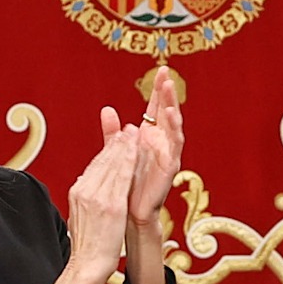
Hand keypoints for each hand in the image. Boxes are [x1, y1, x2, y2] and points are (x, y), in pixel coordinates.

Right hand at [66, 126, 138, 280]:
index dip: (108, 150)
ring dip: (125, 146)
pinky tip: (136, 150)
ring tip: (135, 133)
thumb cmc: (88, 244)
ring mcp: (97, 197)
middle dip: (117, 143)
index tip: (118, 139)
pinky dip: (128, 161)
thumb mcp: (82, 215)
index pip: (95, 166)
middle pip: (103, 161)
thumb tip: (88, 186)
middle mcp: (85, 191)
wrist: (87, 263)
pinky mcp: (110, 205)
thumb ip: (86, 198)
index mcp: (78, 192)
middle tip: (129, 128)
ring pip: (112, 165)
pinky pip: (121, 177)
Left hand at [128, 72, 183, 226]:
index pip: (156, 108)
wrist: (130, 213)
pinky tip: (171, 115)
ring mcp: (168, 154)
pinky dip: (174, 129)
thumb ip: (113, 133)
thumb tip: (108, 109)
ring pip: (173, 125)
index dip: (158, 90)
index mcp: (150, 138)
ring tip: (169, 88)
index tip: (161, 70)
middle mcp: (161, 144)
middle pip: (166, 112)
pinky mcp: (170, 167)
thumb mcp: (118, 153)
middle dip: (168, 92)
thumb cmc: (128, 186)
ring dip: (172, 105)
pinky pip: (174, 145)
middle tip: (167, 73)